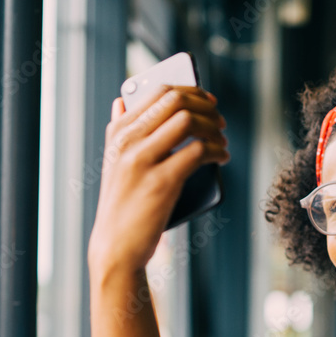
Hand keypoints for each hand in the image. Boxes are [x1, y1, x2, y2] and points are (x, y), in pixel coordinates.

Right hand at [88, 85, 229, 274]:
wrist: (116, 245)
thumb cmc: (121, 206)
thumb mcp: (112, 163)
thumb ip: (118, 131)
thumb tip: (121, 101)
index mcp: (119, 132)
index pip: (158, 92)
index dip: (190, 91)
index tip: (207, 99)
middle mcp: (128, 141)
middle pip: (175, 101)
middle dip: (206, 106)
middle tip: (220, 120)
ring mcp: (144, 160)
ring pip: (188, 121)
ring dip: (213, 127)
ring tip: (222, 139)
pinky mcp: (162, 182)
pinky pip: (197, 152)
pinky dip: (217, 151)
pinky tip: (222, 157)